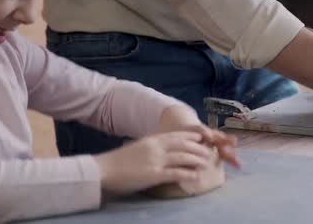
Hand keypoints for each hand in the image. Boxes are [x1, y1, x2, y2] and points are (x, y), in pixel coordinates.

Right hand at [93, 131, 212, 194]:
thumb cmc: (118, 161)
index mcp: (152, 140)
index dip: (190, 137)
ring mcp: (156, 160)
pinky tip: (196, 177)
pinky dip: (188, 174)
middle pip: (184, 145)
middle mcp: (157, 147)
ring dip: (197, 160)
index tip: (200, 138)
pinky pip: (176, 173)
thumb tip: (162, 151)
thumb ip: (150, 148)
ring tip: (206, 164)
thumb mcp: (137, 148)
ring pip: (183, 157)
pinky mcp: (154, 174)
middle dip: (198, 149)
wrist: (104, 169)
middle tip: (208, 153)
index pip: (176, 135)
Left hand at [156, 105, 240, 167]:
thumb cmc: (166, 129)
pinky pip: (220, 147)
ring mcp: (207, 136)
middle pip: (213, 134)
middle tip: (234, 144)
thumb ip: (157, 140)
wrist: (175, 118)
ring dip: (228, 149)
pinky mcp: (210, 142)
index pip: (196, 127)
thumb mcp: (161, 134)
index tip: (206, 136)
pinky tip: (236, 163)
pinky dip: (227, 154)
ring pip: (220, 141)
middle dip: (223, 140)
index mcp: (187, 127)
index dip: (202, 131)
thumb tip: (145, 147)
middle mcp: (200, 131)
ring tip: (238, 158)